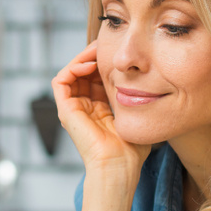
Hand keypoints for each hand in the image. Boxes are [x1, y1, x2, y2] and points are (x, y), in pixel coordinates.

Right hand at [53, 42, 150, 178]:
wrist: (119, 165)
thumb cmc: (131, 149)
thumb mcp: (136, 116)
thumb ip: (138, 100)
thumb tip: (150, 82)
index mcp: (100, 109)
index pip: (97, 78)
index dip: (105, 62)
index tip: (117, 52)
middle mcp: (84, 108)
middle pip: (83, 73)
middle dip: (93, 56)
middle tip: (105, 44)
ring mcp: (73, 109)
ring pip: (71, 73)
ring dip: (82, 58)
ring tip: (97, 50)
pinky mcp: (65, 111)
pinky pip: (60, 81)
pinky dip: (72, 68)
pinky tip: (90, 64)